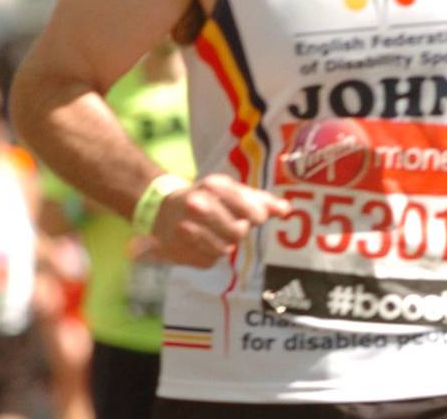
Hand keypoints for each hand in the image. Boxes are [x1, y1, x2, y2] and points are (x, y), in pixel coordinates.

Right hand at [151, 173, 289, 267]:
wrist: (161, 211)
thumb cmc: (206, 198)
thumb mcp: (229, 191)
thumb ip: (259, 200)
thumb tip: (286, 210)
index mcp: (214, 186)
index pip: (251, 210)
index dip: (257, 217)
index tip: (254, 218)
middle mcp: (198, 205)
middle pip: (239, 232)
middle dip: (238, 230)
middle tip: (228, 224)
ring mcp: (186, 228)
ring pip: (225, 249)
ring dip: (224, 244)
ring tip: (212, 232)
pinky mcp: (179, 250)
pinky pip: (210, 261)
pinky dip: (209, 255)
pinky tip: (200, 243)